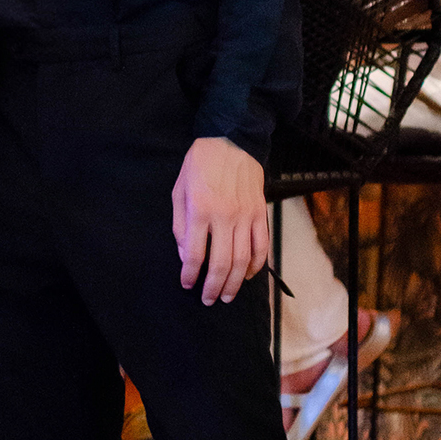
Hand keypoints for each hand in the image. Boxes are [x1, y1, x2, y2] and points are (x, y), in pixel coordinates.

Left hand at [171, 136, 267, 303]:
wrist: (232, 139)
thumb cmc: (200, 164)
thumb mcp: (179, 190)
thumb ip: (180, 225)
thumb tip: (186, 255)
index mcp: (200, 210)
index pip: (195, 254)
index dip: (190, 274)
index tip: (187, 284)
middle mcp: (225, 216)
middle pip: (221, 263)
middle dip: (213, 287)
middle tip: (209, 300)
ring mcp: (246, 216)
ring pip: (242, 259)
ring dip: (234, 282)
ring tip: (226, 296)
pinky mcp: (261, 213)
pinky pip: (261, 246)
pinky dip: (255, 265)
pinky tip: (246, 275)